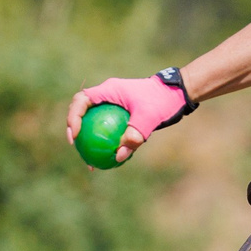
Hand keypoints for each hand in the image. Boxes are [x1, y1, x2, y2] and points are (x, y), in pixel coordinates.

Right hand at [65, 71, 195, 165]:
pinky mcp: (120, 114)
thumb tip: (118, 156)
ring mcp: (113, 104)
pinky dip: (105, 142)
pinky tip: (109, 160)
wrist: (177, 94)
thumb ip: (134, 135)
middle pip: (82, 111)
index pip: (81, 100)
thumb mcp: (149, 118)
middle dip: (75, 128)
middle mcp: (107, 95)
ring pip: (93, 121)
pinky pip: (107, 128)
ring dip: (88, 138)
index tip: (76, 135)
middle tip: (76, 147)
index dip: (73, 117)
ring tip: (89, 160)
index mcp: (109, 90)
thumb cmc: (162, 100)